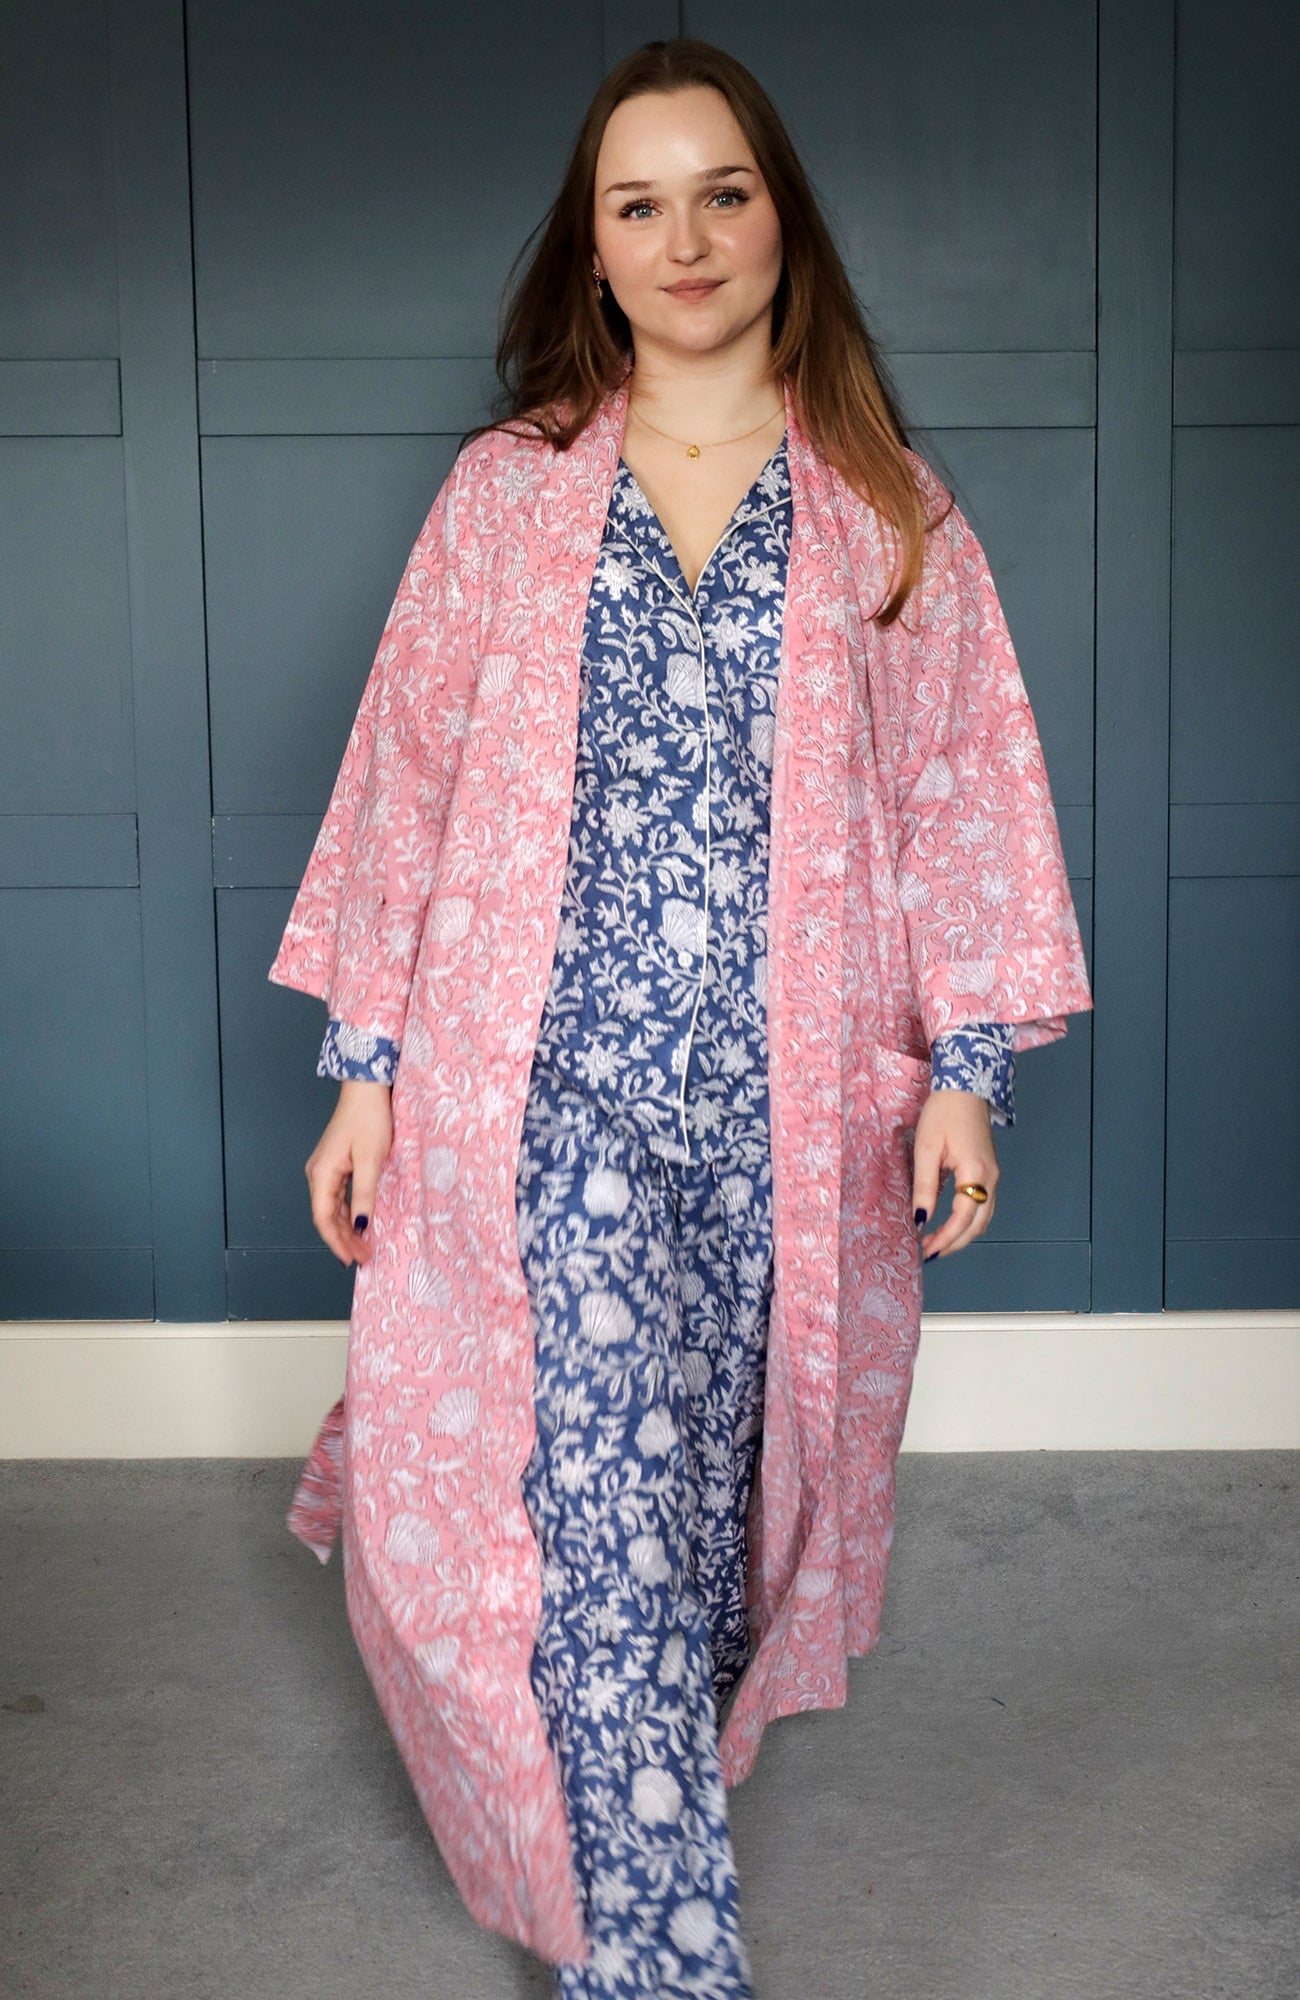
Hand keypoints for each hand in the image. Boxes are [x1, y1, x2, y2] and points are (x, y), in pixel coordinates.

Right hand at [305, 1079, 393, 1265]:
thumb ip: (364, 1194)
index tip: (352, 1259)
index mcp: (322, 1174)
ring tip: (363, 1246)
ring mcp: (326, 1169)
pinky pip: (338, 1196)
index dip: (337, 1242)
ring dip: (346, 1228)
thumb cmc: (369, 1119)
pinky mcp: (336, 1164)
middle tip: (364, 1257)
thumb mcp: (371, 1159)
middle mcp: (318, 1174)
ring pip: (332, 1208)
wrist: (366, 1090)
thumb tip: (360, 1224)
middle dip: (344, 1239)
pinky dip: (347, 1212)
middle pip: (326, 1216)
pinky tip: (359, 1222)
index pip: (324, 1218)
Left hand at [911, 1088, 998, 1259]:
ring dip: (962, 1235)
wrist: (965, 1089)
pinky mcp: (989, 1172)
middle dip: (954, 1243)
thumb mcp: (926, 1149)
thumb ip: (925, 1187)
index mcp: (975, 1172)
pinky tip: (950, 1225)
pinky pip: (984, 1207)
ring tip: (937, 1243)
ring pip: (983, 1218)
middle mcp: (990, 1178)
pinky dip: (968, 1222)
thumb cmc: (943, 1113)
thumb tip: (920, 1219)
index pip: (963, 1217)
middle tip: (929, 1253)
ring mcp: (993, 1176)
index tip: (926, 1250)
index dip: (946, 1238)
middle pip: (977, 1224)